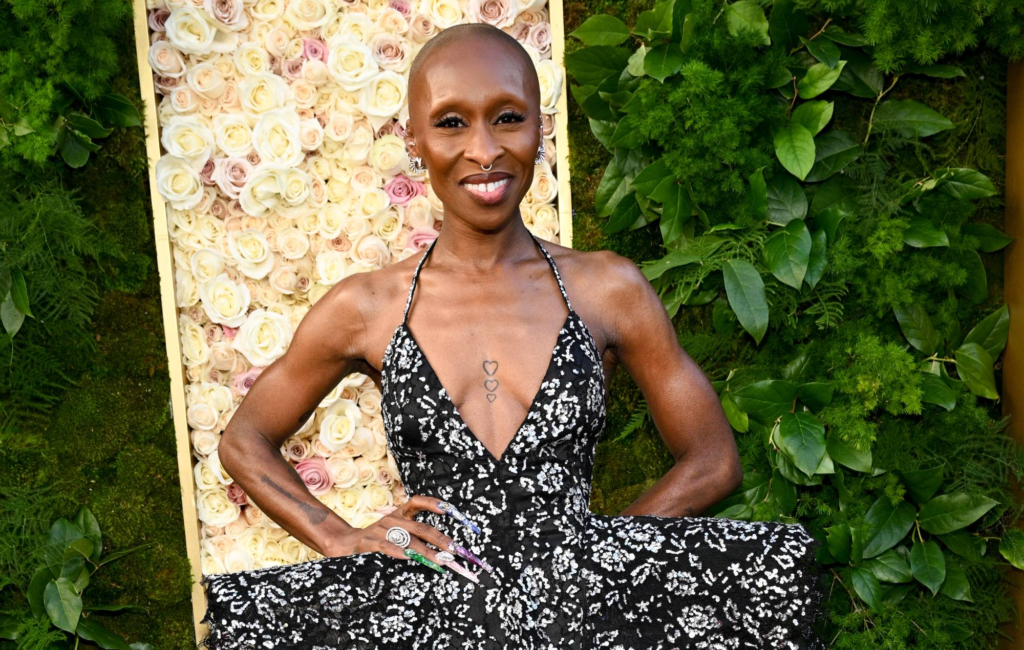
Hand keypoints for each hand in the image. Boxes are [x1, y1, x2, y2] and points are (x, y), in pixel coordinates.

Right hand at [324, 495, 460, 565]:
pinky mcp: (369, 542)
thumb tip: (441, 548)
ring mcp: (380, 530)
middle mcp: (392, 519)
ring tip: (439, 560)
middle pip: (420, 527)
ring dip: (426, 551)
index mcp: (399, 514)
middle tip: (454, 550)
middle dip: (440, 539)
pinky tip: (410, 558)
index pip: (417, 502)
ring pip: (408, 540)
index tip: (449, 510)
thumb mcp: (394, 531)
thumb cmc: (376, 539)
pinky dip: (400, 552)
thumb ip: (412, 535)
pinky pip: (388, 547)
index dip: (433, 504)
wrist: (346, 544)